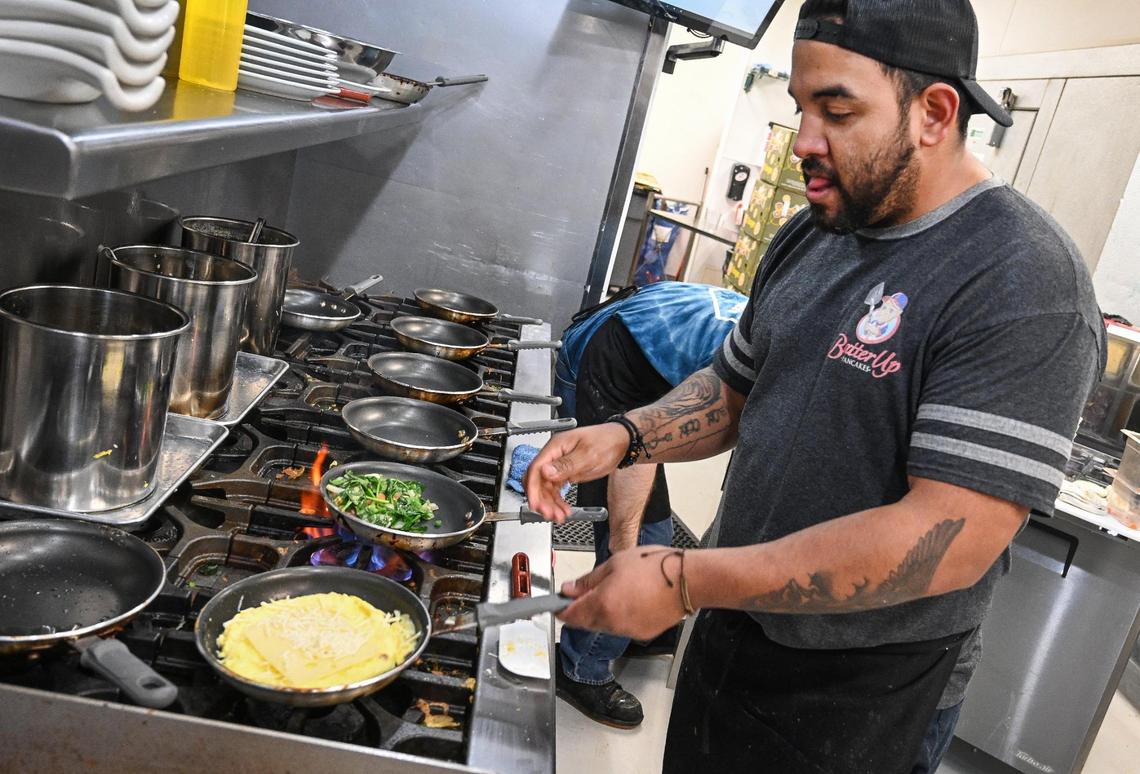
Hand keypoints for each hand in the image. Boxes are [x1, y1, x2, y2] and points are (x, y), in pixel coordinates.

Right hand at [525, 423, 628, 521]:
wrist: (621, 442)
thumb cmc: (607, 441)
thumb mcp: (588, 455)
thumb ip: (566, 465)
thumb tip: (545, 471)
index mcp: (556, 446)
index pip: (536, 468)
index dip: (533, 488)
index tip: (536, 504)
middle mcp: (555, 456)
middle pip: (539, 481)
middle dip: (541, 499)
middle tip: (549, 514)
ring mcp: (559, 465)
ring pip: (546, 488)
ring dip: (550, 504)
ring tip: (558, 516)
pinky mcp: (566, 473)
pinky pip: (556, 490)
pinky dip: (558, 502)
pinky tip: (563, 510)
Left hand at [557, 547, 686, 639]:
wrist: (688, 580)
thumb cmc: (656, 567)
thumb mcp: (614, 564)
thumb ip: (588, 580)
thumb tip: (570, 589)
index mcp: (602, 604)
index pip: (570, 615)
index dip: (560, 610)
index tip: (557, 605)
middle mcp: (613, 623)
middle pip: (585, 623)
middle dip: (580, 610)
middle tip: (585, 593)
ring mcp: (628, 631)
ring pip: (603, 626)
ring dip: (600, 613)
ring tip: (615, 590)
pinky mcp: (642, 634)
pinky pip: (621, 627)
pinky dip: (619, 616)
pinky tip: (630, 599)